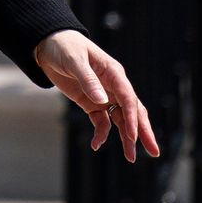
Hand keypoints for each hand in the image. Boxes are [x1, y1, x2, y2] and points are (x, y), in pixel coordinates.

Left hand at [34, 29, 160, 162]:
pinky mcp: (91, 103)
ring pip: (120, 119)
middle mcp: (113, 85)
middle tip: (153, 152)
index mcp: (113, 72)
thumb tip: (102, 100)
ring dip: (126, 137)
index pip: (128, 98)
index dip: (132, 118)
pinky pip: (102, 121)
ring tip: (130, 157)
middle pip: (133, 111)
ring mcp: (103, 95)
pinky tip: (96, 144)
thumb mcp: (73, 60)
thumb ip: (87, 79)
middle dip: (142, 132)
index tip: (133, 137)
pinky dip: (102, 133)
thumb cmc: (64, 47)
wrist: (48, 44)